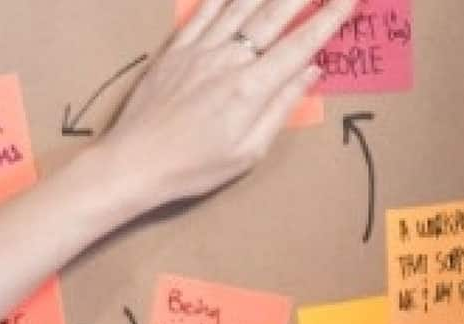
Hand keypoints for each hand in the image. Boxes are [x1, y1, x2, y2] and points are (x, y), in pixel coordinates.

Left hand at [93, 0, 359, 212]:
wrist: (132, 164)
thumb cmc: (192, 167)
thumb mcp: (248, 151)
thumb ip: (281, 107)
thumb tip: (311, 71)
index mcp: (252, 87)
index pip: (302, 42)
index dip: (331, 16)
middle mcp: (228, 59)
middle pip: (275, 13)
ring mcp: (199, 51)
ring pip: (241, 4)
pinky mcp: (175, 51)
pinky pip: (203, 12)